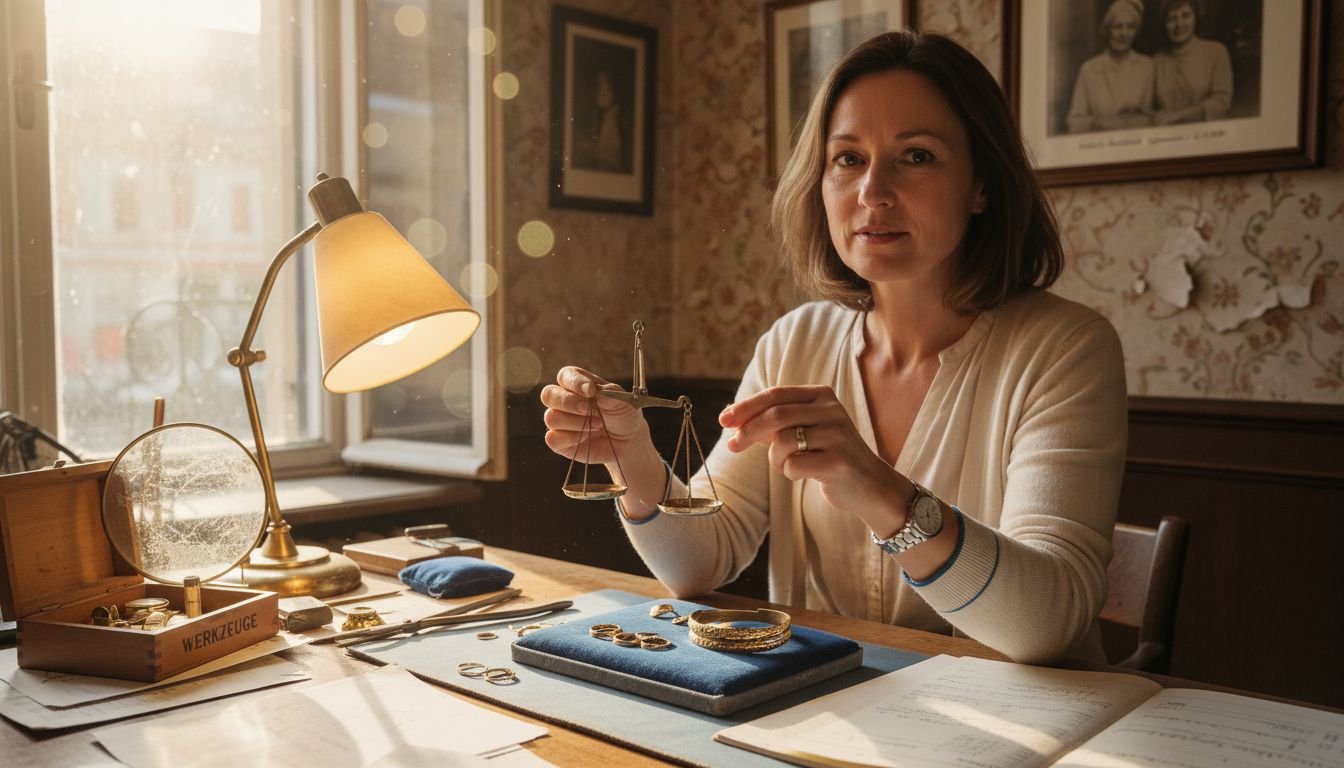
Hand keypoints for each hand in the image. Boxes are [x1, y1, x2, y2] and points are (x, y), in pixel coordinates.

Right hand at [540, 366, 648, 464]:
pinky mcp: (559, 442)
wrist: (628, 441)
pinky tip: (586, 438)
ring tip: (598, 424)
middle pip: (548, 394)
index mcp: (577, 384)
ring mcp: (560, 421)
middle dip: (568, 402)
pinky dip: (571, 438)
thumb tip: (591, 392)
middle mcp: (564, 401)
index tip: (591, 391)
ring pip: (551, 417)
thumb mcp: (622, 401)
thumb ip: (606, 394)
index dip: (574, 382)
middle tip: (588, 409)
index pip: (564, 376)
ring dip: (575, 422)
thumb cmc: (623, 415)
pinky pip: (552, 438)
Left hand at [719, 385, 905, 528]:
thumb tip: (733, 419)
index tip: (724, 420)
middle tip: (732, 446)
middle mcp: (832, 410)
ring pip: (782, 442)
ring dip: (774, 459)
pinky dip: (788, 472)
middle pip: (775, 415)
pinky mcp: (838, 461)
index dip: (746, 406)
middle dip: (748, 431)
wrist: (870, 485)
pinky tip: (803, 474)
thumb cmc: (830, 456)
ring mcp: (837, 435)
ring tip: (786, 465)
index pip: (776, 394)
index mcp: (823, 396)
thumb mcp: (805, 430)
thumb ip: (775, 422)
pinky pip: (793, 466)